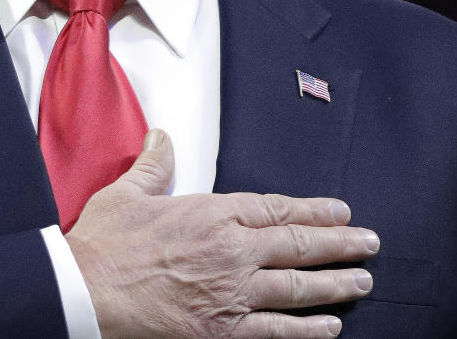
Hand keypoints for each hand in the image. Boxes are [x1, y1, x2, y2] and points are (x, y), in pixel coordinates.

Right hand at [66, 129, 378, 337]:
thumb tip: (163, 136)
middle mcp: (232, 250)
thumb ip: (155, 164)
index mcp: (213, 213)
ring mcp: (232, 292)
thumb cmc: (105, 243)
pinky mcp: (222, 329)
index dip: (314, 210)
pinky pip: (277, 331)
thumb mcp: (128, 192)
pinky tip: (331, 327)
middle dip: (341, 244)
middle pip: (299, 245)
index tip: (341, 210)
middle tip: (370, 243)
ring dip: (336, 284)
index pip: (277, 209)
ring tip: (364, 281)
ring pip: (297, 287)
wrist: (86, 290)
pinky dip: (307, 329)